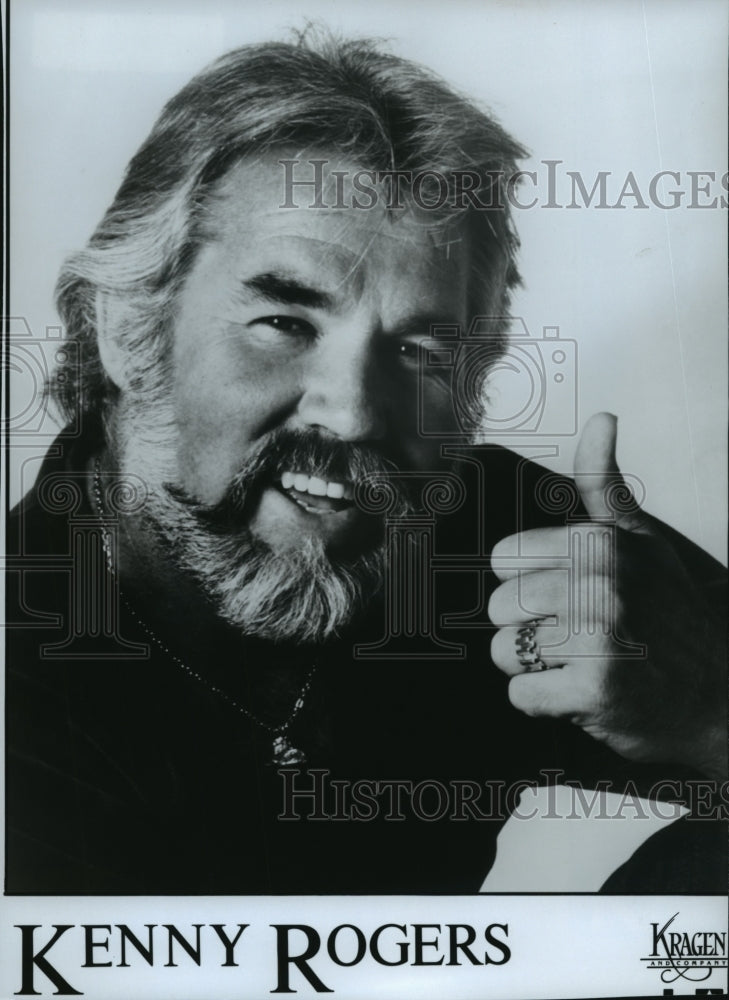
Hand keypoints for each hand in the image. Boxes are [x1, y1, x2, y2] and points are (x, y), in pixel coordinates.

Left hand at [488, 412, 726, 779]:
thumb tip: (602, 419)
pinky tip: (586, 693)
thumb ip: (604, 485)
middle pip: (498, 607)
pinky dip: (547, 704)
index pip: (502, 559)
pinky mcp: (597, 689)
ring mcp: (599, 637)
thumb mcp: (641, 540)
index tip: (567, 596)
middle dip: (530, 628)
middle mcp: (598, 583)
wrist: (722, 694)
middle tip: (580, 637)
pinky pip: (522, 696)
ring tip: (584, 663)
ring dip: (537, 667)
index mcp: (597, 543)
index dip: (529, 583)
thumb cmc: (671, 613)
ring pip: (504, 651)